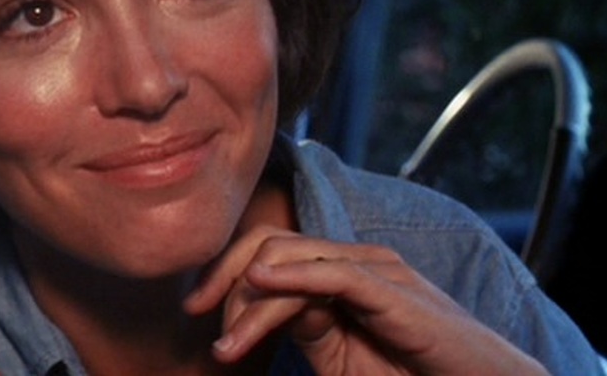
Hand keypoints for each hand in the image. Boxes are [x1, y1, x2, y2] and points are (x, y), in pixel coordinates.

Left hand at [182, 226, 546, 374]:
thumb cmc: (412, 374)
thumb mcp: (340, 353)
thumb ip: (303, 325)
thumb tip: (257, 308)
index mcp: (339, 270)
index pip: (267, 251)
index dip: (225, 274)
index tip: (194, 311)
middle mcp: (354, 259)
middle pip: (269, 244)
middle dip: (225, 278)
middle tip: (197, 317)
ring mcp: (375, 268)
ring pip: (290, 260)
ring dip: (248, 301)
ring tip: (226, 343)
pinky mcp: (392, 289)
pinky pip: (330, 273)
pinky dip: (289, 278)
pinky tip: (261, 289)